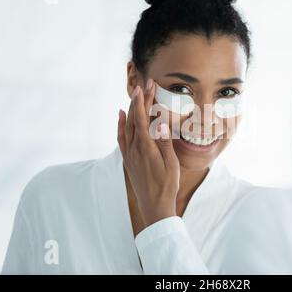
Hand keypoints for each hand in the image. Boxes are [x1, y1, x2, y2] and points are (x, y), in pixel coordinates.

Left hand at [117, 79, 179, 225]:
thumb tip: (160, 122)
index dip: (143, 101)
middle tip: (145, 85)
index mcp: (146, 148)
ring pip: (126, 126)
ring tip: (136, 95)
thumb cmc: (167, 186)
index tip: (146, 86)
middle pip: (134, 118)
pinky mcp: (128, 160)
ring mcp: (129, 154)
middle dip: (139, 100)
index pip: (142, 118)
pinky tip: (121, 116)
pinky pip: (121, 137)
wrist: (155, 206)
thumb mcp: (171, 164)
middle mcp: (134, 149)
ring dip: (130, 109)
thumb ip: (165, 142)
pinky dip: (121, 124)